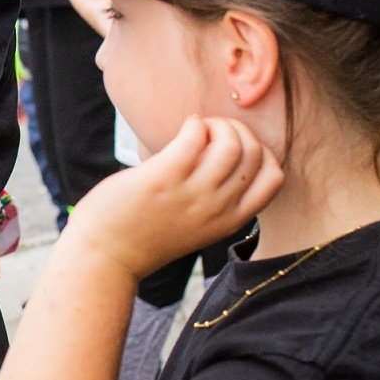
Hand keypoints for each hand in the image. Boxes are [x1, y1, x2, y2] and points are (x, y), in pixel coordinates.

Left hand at [63, 116, 282, 281]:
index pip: (274, 179)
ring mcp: (192, 195)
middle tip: (212, 130)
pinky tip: (184, 127)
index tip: (235, 146)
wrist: (105, 256)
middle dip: (239, 131)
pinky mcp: (163, 179)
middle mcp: (217, 209)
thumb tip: (216, 153)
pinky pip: (194, 138)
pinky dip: (194, 124)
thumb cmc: (144, 233)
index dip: (262, 152)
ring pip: (232, 145)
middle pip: (255, 155)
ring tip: (197, 128)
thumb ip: (213, 200)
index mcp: (229, 221)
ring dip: (217, 125)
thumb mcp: (195, 225)